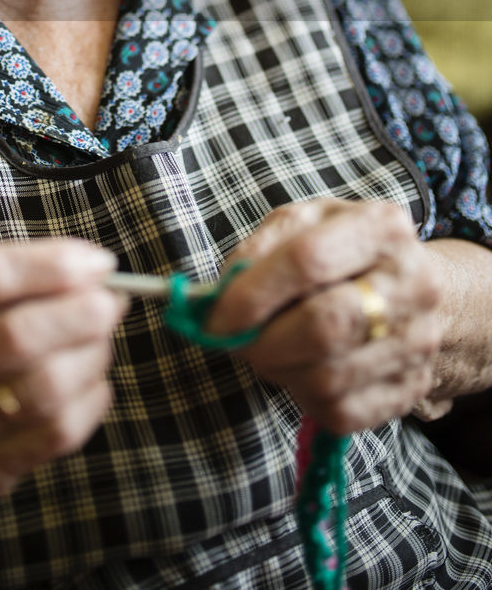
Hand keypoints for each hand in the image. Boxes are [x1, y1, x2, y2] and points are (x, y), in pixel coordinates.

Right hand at [0, 239, 126, 505]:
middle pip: (18, 335)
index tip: (96, 261)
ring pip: (46, 386)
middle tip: (110, 300)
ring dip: (92, 353)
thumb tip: (87, 268)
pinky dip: (91, 396)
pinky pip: (58, 433)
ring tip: (100, 336)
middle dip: (83, 311)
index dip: (52, 264)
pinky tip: (91, 378)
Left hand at [207, 199, 444, 434]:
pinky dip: (303, 397)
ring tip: (269, 352)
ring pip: (328, 377)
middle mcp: (414, 283)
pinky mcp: (411, 387)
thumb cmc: (343, 253)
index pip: (309, 260)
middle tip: (235, 343)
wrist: (411, 288)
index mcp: (382, 227)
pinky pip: (340, 411)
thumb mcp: (302, 226)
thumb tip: (219, 299)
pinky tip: (300, 370)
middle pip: (325, 325)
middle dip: (264, 342)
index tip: (217, 316)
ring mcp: (419, 340)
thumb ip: (257, 251)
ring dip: (280, 371)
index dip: (253, 294)